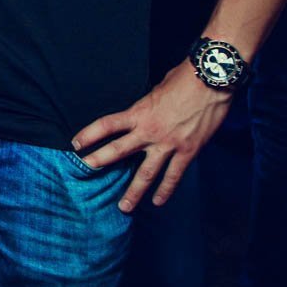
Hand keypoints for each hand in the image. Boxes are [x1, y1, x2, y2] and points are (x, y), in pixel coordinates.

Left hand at [70, 61, 232, 212]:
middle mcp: (149, 131)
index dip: (89, 134)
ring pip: (147, 173)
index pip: (107, 125)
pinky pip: (174, 175)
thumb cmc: (183, 79)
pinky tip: (158, 202)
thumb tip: (143, 112)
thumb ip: (147, 106)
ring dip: (134, 192)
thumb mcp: (156, 90)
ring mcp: (169, 144)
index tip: (76, 144)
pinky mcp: (188, 151)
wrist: (210, 81)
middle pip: (119, 150)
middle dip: (100, 161)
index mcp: (139, 113)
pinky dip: (166, 190)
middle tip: (86, 172)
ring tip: (124, 207)